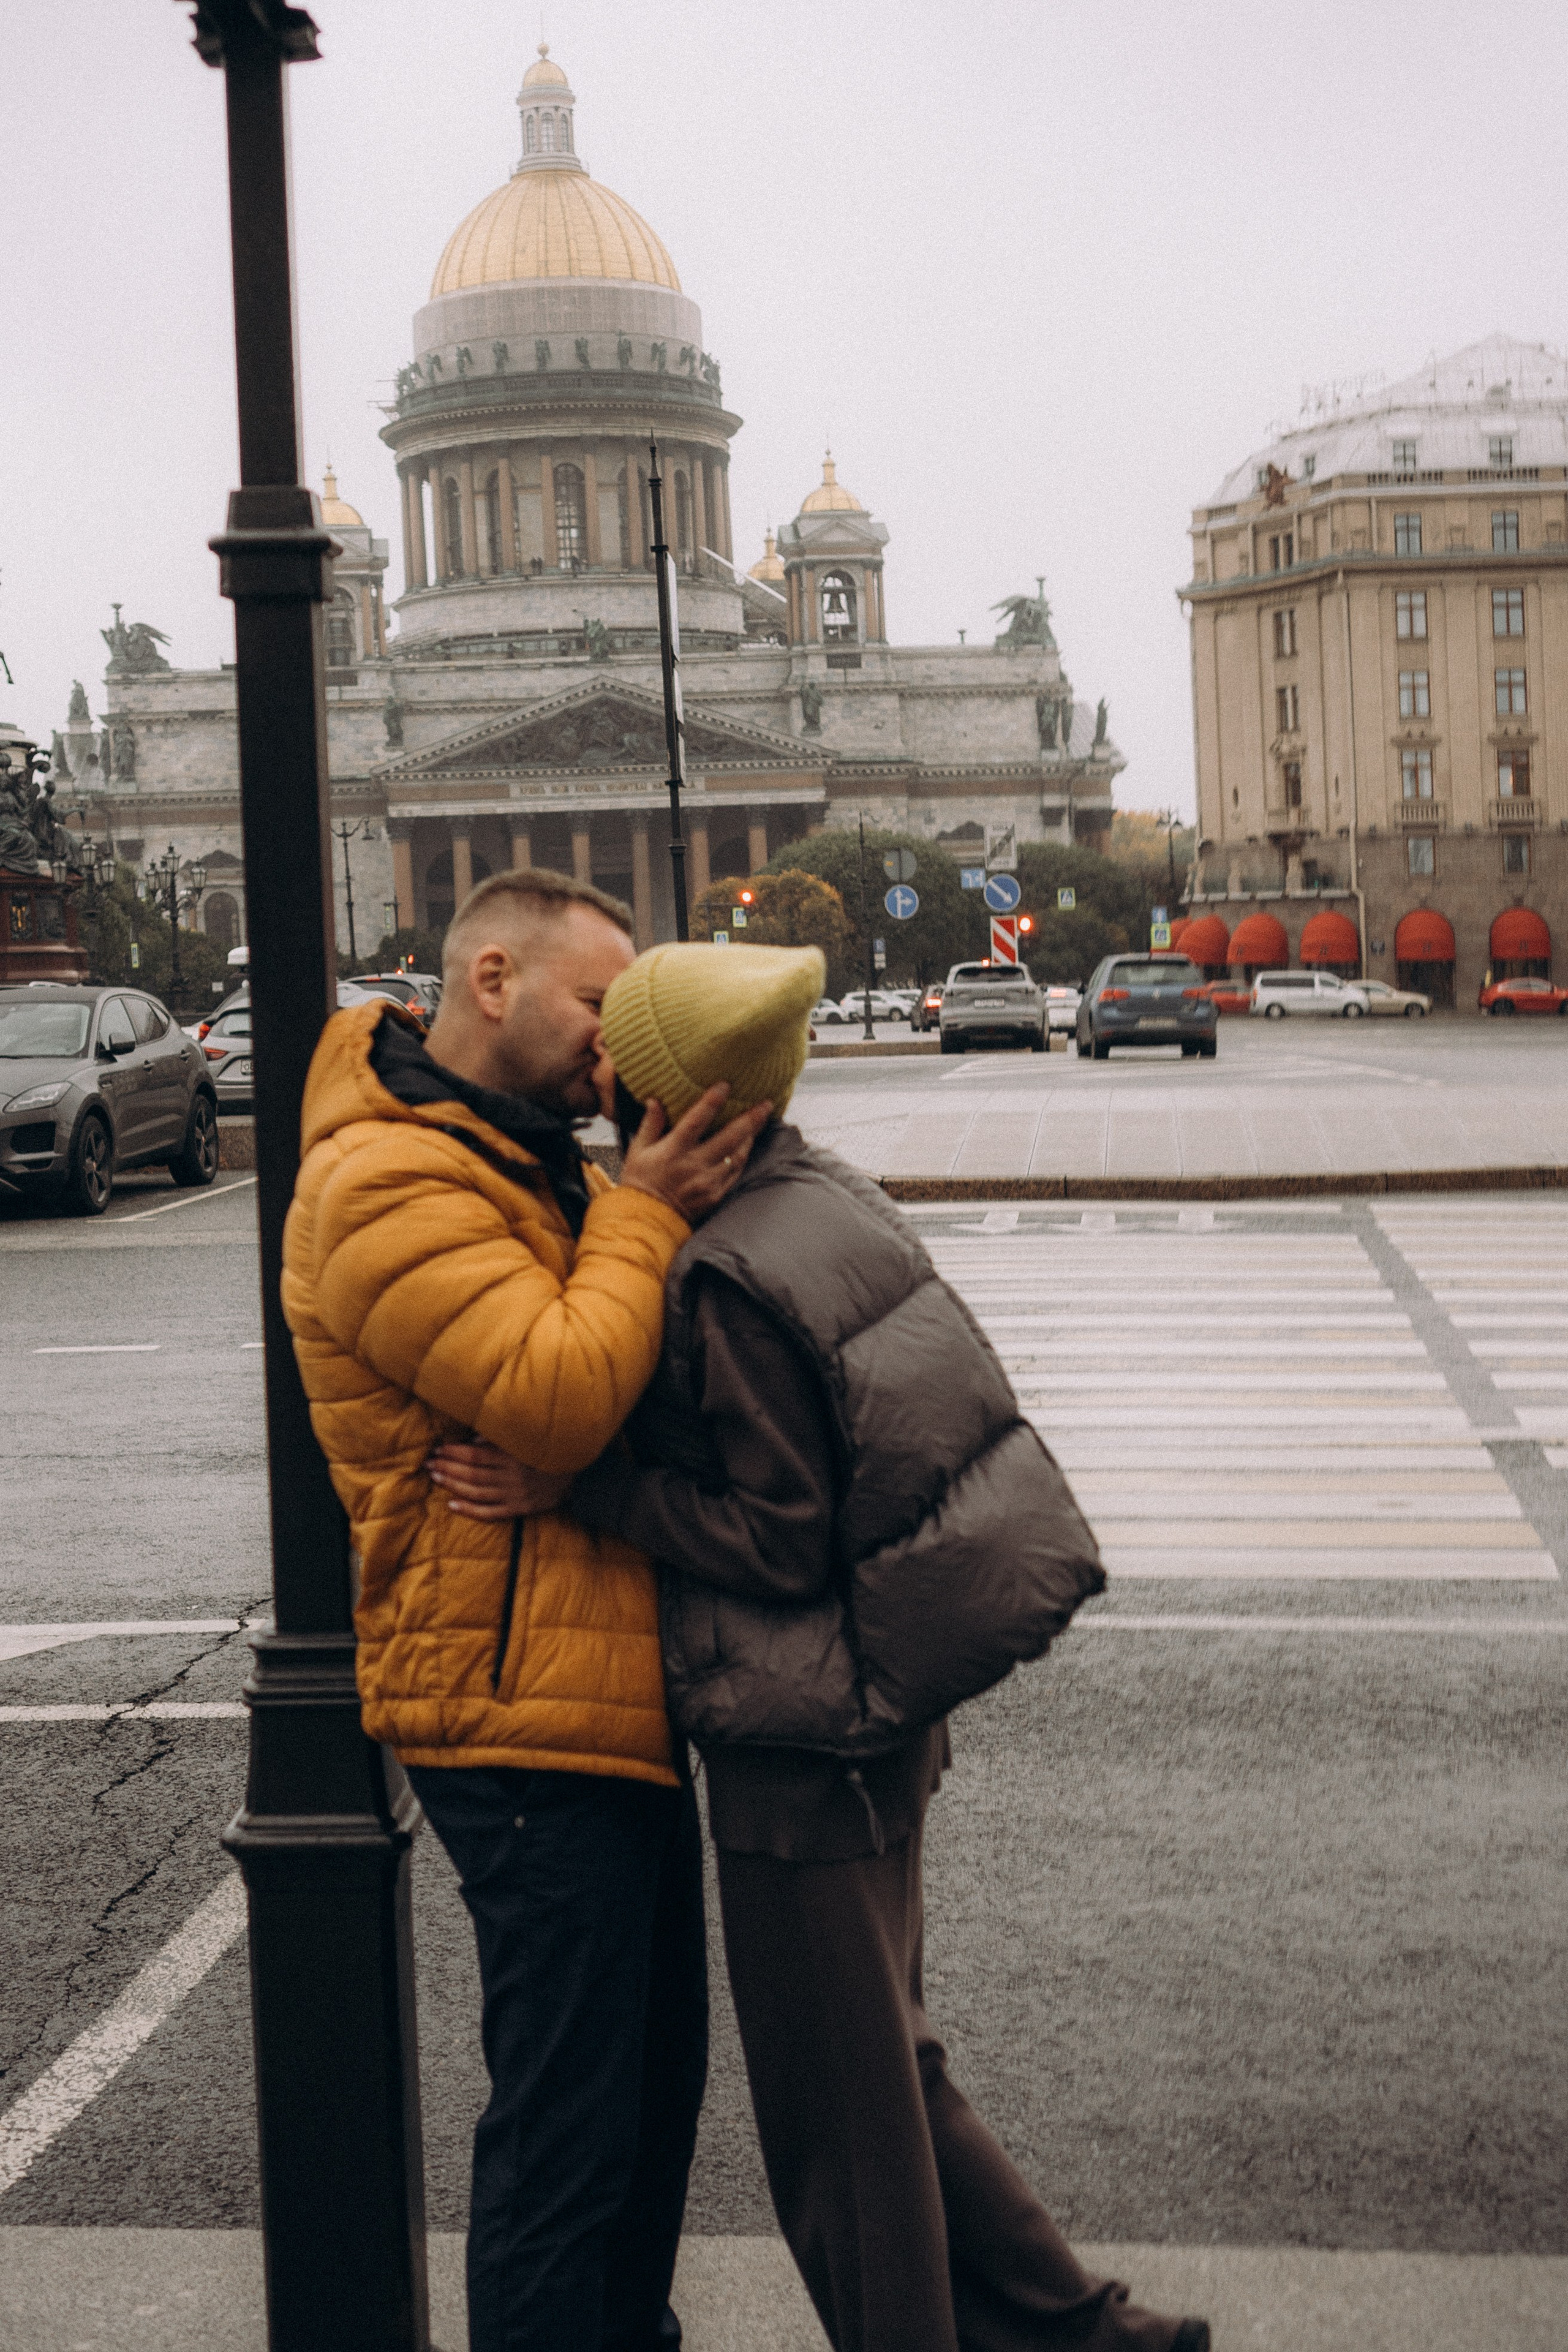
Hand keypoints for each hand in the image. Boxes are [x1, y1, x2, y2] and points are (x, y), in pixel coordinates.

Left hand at [427, 1440, 568, 1520]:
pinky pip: (490, 1513)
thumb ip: (502, 1439)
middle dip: (448, 1467)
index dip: (454, 1452)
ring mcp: (515, 1496)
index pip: (476, 1455)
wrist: (580, 1477)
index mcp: (514, 1457)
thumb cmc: (551, 1452)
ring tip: (435, 1477)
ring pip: (477, 1492)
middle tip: (429, 1463)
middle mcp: (512, 1477)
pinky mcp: (519, 1509)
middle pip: (472, 1473)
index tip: (438, 1448)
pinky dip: (470, 1510)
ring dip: (453, 1485)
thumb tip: (475, 1439)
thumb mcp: (530, 1439)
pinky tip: (452, 1504)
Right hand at [618, 1084, 771, 1224]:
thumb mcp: (638, 1151)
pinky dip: (743, 1156)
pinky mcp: (716, 1195)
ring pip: (738, 1155)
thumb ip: (650, 1124)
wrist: (648, 1219)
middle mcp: (694, 1165)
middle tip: (766, 1103)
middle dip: (750, 1119)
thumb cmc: (640, 1182)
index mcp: (674, 1151)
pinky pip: (735, 1172)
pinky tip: (748, 1144)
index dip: (712, 1102)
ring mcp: (708, 1181)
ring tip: (760, 1119)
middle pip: (729, 1137)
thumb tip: (655, 1101)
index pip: (696, 1121)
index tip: (725, 1085)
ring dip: (751, 1136)